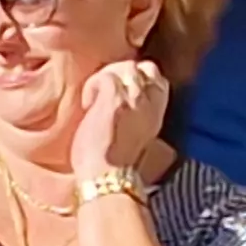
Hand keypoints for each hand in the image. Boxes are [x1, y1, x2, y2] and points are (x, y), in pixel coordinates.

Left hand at [69, 60, 169, 178]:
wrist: (108, 178)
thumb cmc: (113, 164)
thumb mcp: (136, 135)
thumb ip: (135, 113)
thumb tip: (118, 102)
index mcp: (158, 111)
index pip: (155, 75)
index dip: (135, 77)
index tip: (116, 93)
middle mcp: (150, 101)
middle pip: (143, 66)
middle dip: (121, 73)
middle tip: (103, 95)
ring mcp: (134, 98)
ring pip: (124, 66)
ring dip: (105, 79)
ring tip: (94, 103)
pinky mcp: (113, 99)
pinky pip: (104, 76)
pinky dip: (91, 87)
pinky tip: (88, 107)